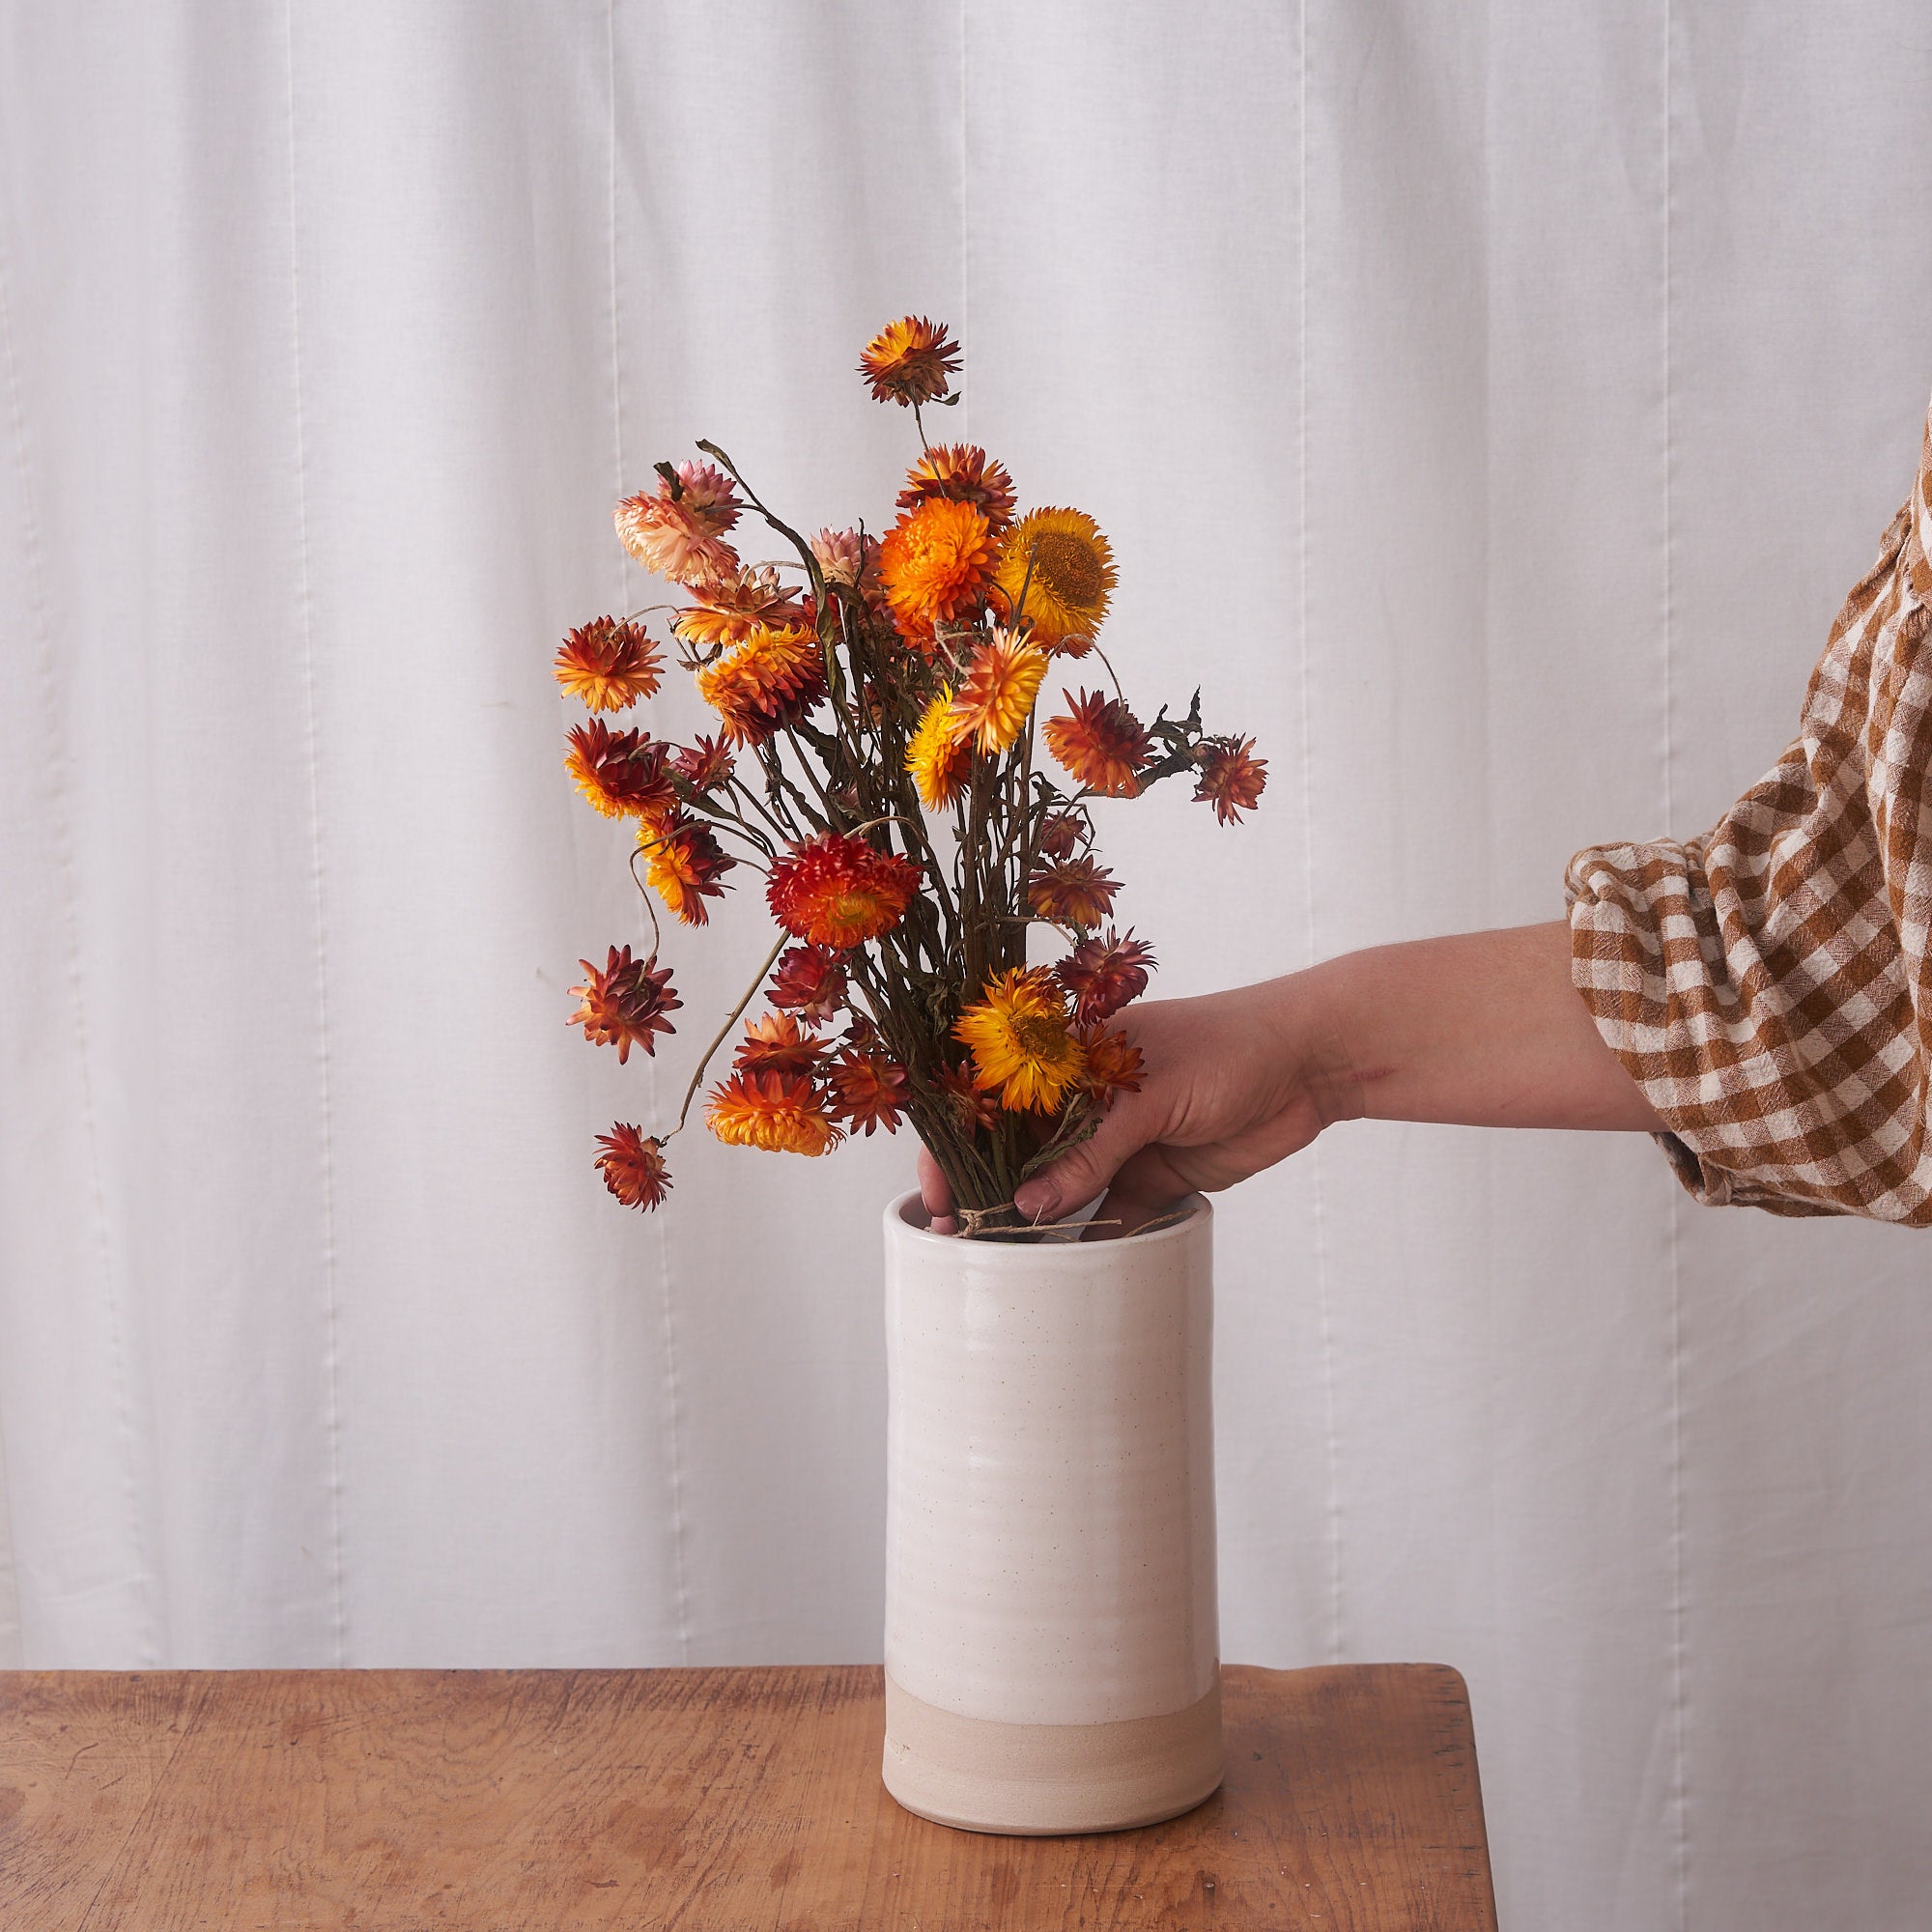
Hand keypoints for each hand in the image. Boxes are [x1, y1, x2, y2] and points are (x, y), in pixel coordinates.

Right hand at [916, 924, 1659, 1236]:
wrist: (1313, 1065)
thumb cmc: (1230, 1046)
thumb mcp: (1150, 1094)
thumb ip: (1090, 1150)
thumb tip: (1031, 1206)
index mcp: (1069, 1052)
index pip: (993, 1094)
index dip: (957, 1141)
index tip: (941, 1194)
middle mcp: (1083, 1096)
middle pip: (1017, 1149)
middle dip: (987, 1192)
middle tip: (962, 1240)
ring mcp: (1117, 1139)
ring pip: (1058, 1188)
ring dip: (1033, 1222)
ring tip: (1001, 1261)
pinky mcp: (1151, 1176)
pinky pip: (1103, 1214)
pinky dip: (1084, 1237)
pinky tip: (1062, 1263)